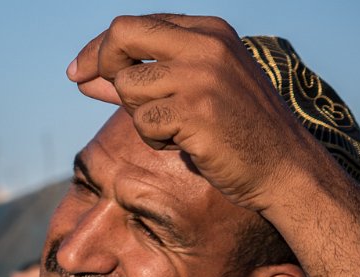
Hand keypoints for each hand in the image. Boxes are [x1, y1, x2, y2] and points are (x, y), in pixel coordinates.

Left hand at [67, 14, 315, 211]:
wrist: (282, 167)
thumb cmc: (234, 133)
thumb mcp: (190, 92)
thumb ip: (138, 80)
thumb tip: (82, 76)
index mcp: (207, 31)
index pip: (133, 25)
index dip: (98, 49)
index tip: (76, 72)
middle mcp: (204, 44)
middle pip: (122, 35)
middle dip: (102, 64)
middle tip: (101, 90)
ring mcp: (201, 75)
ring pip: (128, 86)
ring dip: (140, 116)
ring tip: (174, 129)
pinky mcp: (196, 110)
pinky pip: (143, 123)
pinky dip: (155, 141)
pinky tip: (184, 144)